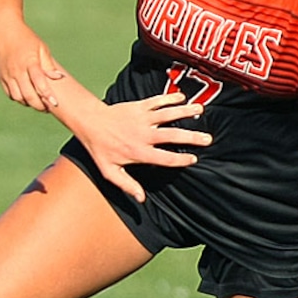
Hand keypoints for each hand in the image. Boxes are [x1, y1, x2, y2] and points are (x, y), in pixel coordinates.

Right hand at [0, 19, 64, 111]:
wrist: (3, 30)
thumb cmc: (25, 38)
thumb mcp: (41, 48)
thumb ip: (49, 65)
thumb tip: (58, 78)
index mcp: (29, 62)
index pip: (39, 83)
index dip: (47, 95)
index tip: (55, 103)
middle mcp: (16, 70)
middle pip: (28, 95)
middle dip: (39, 105)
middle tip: (48, 107)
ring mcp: (7, 75)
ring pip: (18, 97)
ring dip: (29, 103)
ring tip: (38, 103)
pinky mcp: (1, 77)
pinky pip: (10, 94)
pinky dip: (19, 99)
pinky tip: (27, 97)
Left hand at [74, 91, 209, 202]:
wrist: (90, 122)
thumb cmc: (100, 148)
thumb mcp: (110, 172)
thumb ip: (127, 185)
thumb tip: (141, 199)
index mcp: (139, 152)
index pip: (165, 158)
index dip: (181, 160)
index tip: (194, 159)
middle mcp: (144, 135)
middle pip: (172, 136)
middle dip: (192, 137)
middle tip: (207, 139)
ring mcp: (143, 118)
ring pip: (168, 114)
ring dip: (185, 112)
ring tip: (200, 111)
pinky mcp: (139, 106)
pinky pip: (158, 101)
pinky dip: (170, 98)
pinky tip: (183, 98)